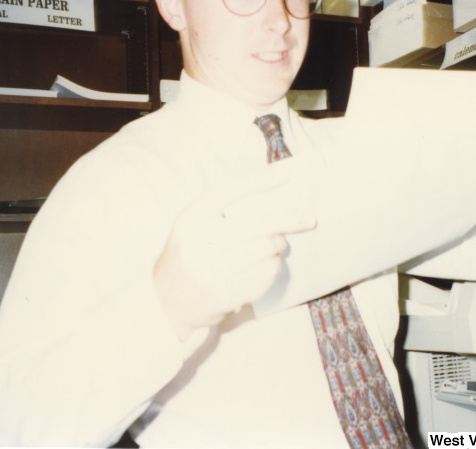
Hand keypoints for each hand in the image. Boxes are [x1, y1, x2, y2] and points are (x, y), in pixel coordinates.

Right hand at [153, 167, 315, 341]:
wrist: (166, 301)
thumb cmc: (190, 254)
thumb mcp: (193, 225)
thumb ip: (222, 209)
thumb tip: (270, 193)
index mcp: (193, 218)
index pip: (230, 189)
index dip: (260, 180)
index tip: (287, 175)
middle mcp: (201, 242)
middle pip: (258, 223)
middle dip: (290, 219)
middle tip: (309, 219)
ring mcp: (212, 270)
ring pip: (266, 249)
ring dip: (280, 246)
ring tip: (279, 245)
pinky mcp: (225, 294)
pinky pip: (264, 275)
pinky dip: (273, 268)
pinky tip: (268, 265)